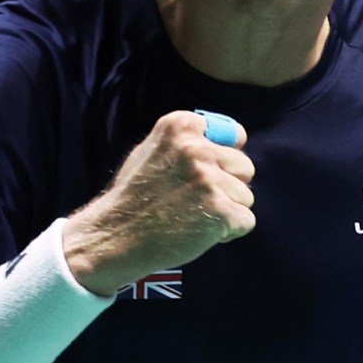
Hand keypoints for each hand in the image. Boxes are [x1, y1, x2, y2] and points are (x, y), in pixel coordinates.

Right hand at [61, 110, 255, 291]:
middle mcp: (197, 148)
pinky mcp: (220, 211)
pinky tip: (200, 232)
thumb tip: (232, 138)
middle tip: (197, 201)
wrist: (115, 236)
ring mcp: (209, 180)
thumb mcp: (150, 150)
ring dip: (227, 210)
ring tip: (193, 217)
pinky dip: (229, 232)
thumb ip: (187, 142)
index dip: (224, 158)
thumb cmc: (134, 197)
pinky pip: (246, 220)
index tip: (207, 172)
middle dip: (229, 186)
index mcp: (180, 127)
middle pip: (245, 167)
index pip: (236, 135)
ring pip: (246, 196)